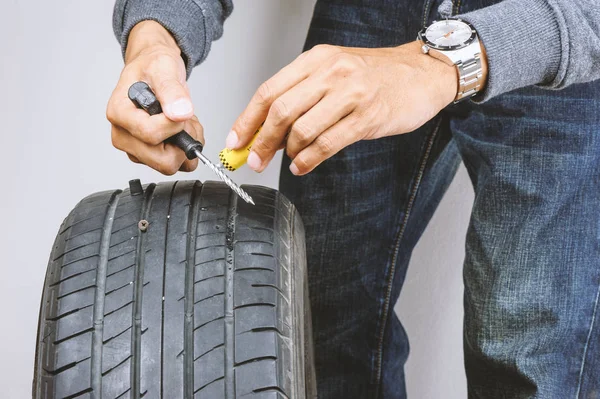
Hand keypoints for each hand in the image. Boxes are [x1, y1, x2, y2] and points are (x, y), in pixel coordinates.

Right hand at [106, 21, 203, 174]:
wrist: (152, 70)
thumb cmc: (152, 67)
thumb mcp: (164, 68)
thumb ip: (171, 90)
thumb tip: (180, 112)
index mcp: (119, 113)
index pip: (150, 135)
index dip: (174, 125)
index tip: (180, 109)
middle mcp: (123, 135)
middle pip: (161, 161)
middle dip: (182, 141)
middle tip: (185, 118)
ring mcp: (135, 148)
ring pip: (170, 164)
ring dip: (185, 144)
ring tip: (182, 120)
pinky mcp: (148, 155)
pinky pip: (175, 163)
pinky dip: (185, 148)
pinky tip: (181, 130)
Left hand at [227, 41, 464, 174]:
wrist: (421, 74)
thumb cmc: (374, 76)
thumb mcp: (334, 71)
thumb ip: (302, 95)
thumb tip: (267, 130)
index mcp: (316, 60)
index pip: (269, 91)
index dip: (247, 120)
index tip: (235, 142)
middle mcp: (331, 72)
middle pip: (281, 112)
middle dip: (261, 142)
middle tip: (253, 161)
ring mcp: (350, 94)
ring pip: (302, 130)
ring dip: (287, 153)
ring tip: (286, 162)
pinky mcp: (367, 117)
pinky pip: (327, 144)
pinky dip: (309, 160)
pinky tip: (303, 166)